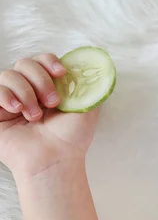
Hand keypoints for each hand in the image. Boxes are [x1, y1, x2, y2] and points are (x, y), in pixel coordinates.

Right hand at [0, 54, 99, 181]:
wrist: (55, 159)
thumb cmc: (72, 137)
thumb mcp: (87, 104)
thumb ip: (86, 82)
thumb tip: (87, 62)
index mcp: (49, 86)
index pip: (42, 60)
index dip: (49, 61)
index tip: (61, 74)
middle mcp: (29, 91)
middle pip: (25, 63)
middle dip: (41, 79)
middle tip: (52, 102)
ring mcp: (11, 101)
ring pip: (9, 75)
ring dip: (26, 92)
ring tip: (35, 115)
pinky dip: (6, 96)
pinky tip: (17, 110)